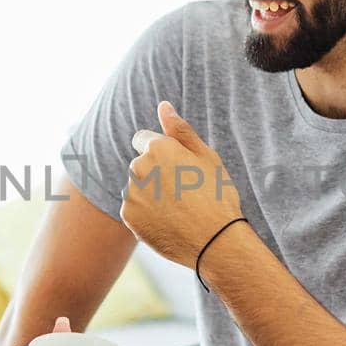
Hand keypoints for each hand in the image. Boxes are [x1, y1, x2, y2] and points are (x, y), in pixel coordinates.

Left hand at [121, 101, 242, 264]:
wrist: (215, 241)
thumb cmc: (217, 195)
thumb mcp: (206, 156)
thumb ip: (180, 130)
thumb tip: (163, 105)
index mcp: (156, 148)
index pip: (143, 139)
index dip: (162, 152)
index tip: (178, 168)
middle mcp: (138, 167)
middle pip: (140, 165)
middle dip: (155, 173)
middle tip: (184, 191)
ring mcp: (131, 193)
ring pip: (137, 188)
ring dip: (150, 194)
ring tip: (178, 209)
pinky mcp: (128, 216)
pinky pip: (134, 210)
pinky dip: (147, 215)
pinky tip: (168, 222)